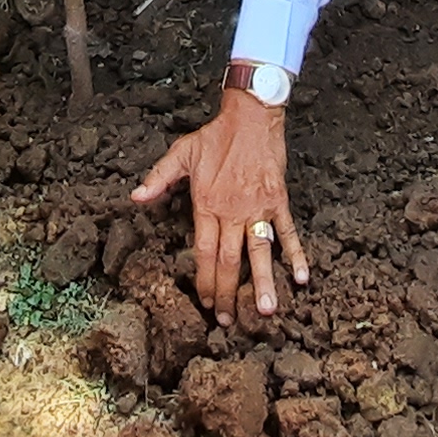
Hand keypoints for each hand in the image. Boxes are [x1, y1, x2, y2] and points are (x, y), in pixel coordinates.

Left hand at [134, 90, 310, 319]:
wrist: (251, 115)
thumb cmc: (215, 135)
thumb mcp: (181, 153)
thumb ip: (159, 179)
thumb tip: (135, 198)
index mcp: (207, 204)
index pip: (205, 252)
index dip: (206, 279)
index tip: (206, 302)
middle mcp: (233, 211)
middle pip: (231, 260)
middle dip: (229, 293)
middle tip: (229, 321)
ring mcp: (258, 207)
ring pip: (261, 252)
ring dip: (264, 283)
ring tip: (267, 311)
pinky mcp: (278, 200)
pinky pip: (288, 231)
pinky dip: (296, 254)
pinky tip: (302, 277)